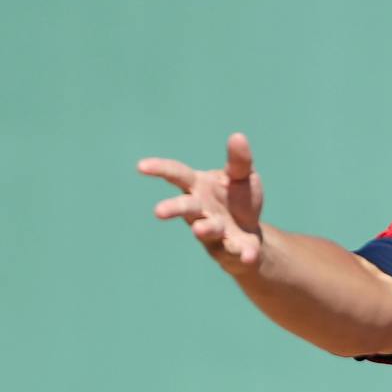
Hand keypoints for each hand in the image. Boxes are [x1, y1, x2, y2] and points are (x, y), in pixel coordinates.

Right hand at [138, 132, 265, 275]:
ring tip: (200, 229)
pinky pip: (237, 252)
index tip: (141, 166)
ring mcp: (215, 232)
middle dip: (173, 208)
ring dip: (204, 229)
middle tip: (158, 212)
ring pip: (207, 230)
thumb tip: (237, 136)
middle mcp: (202, 210)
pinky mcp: (233, 249)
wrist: (250, 233)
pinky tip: (248, 256)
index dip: (159, 169)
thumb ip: (239, 160)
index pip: (176, 175)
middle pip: (185, 207)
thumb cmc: (238, 199)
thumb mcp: (242, 176)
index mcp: (199, 187)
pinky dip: (243, 254)